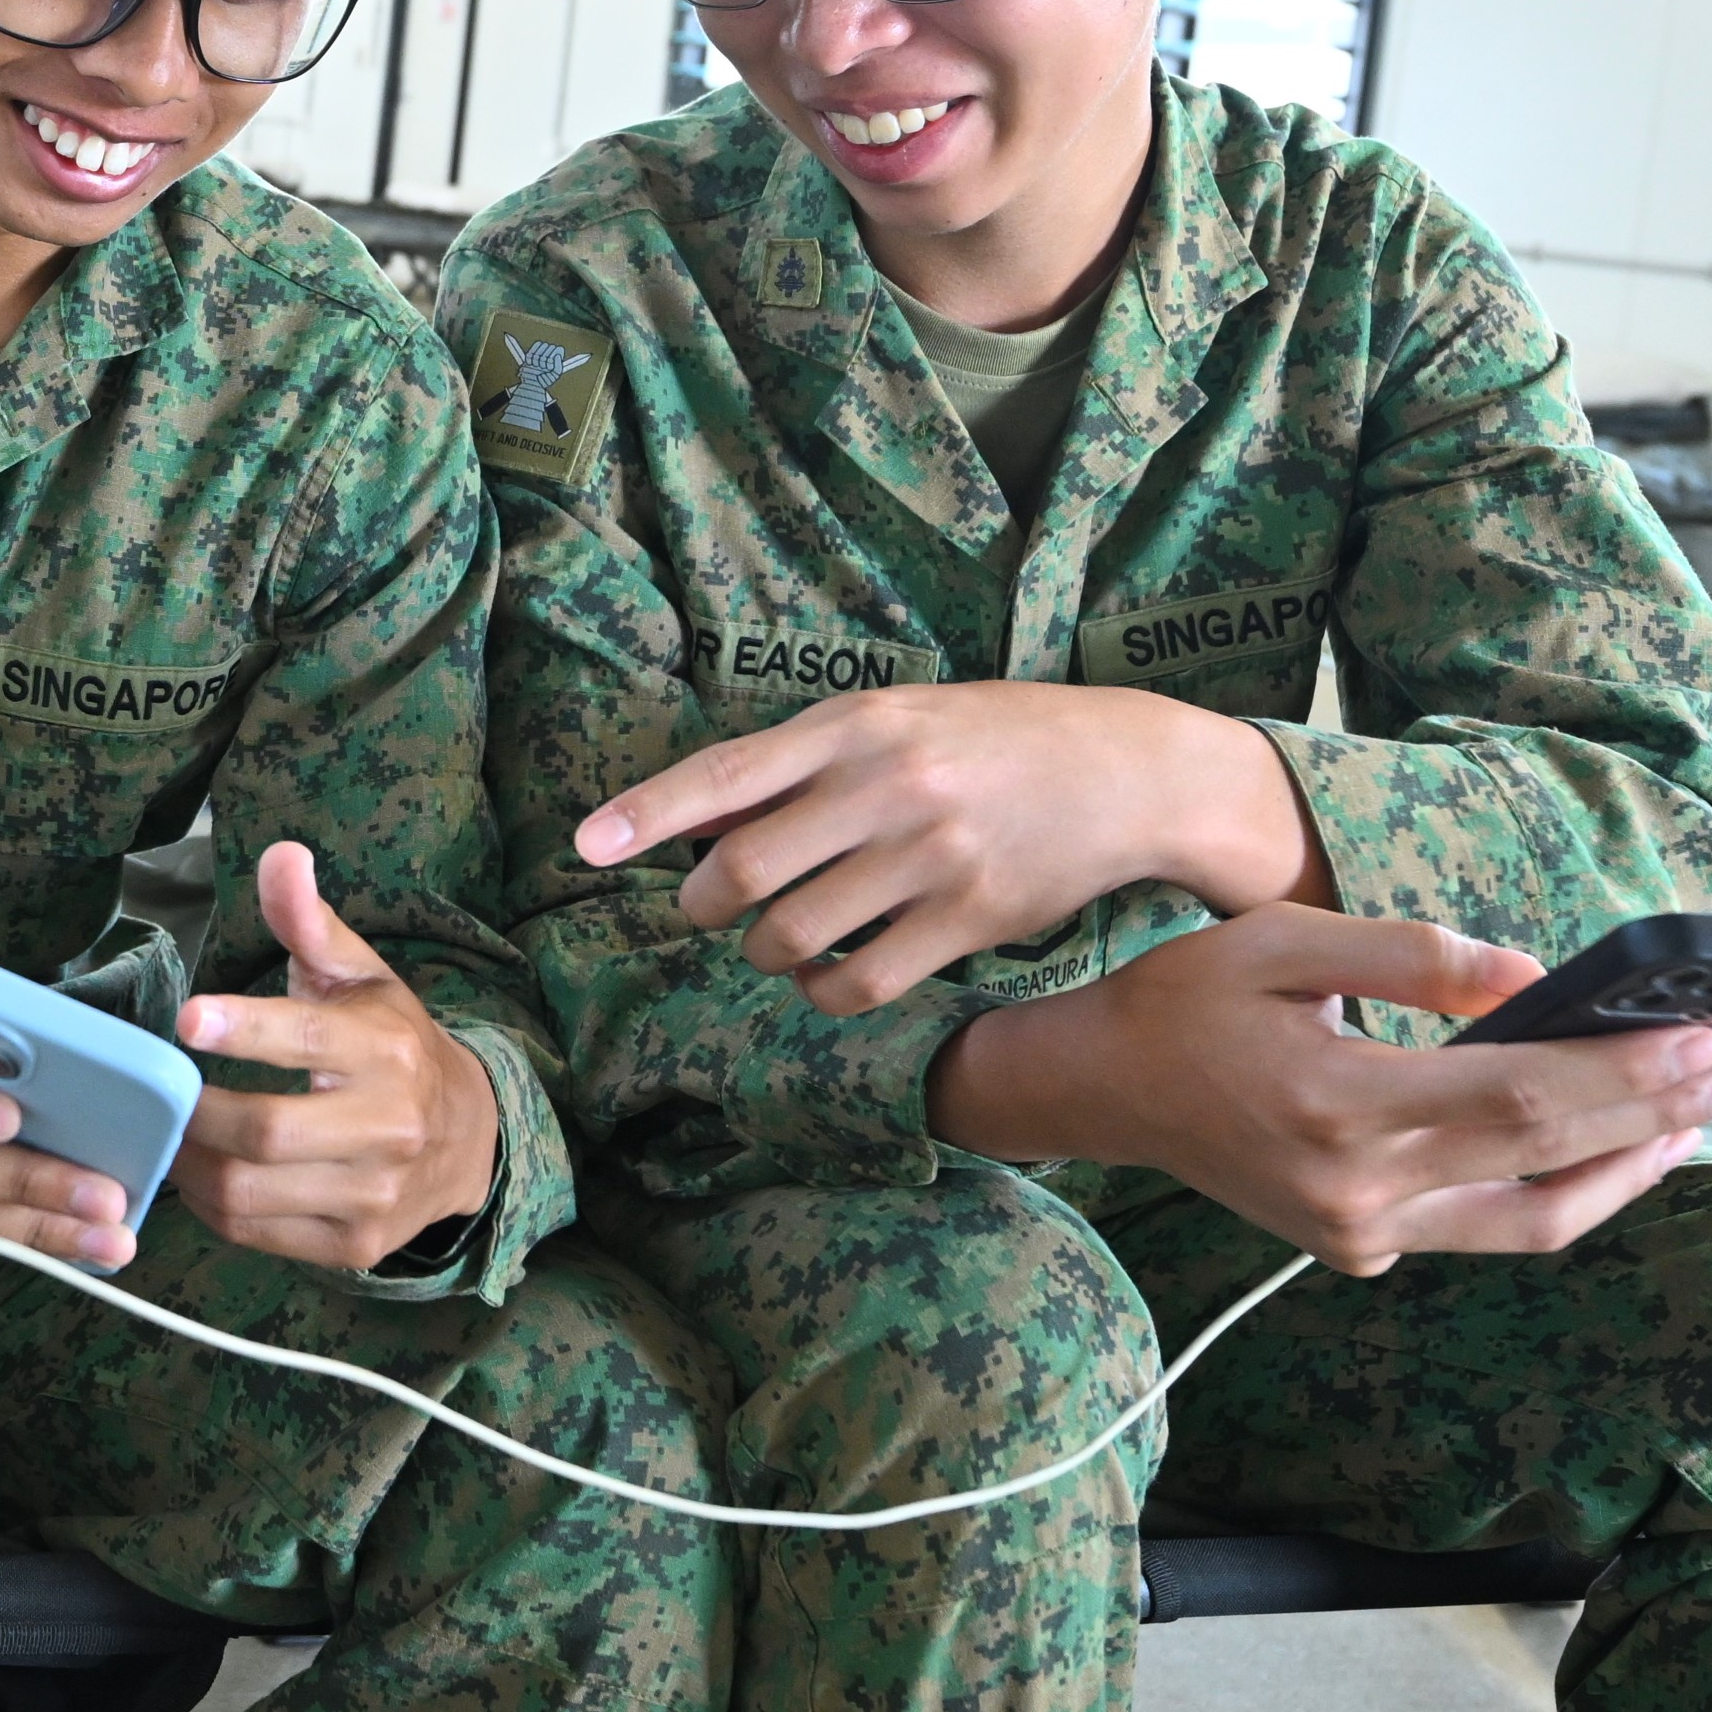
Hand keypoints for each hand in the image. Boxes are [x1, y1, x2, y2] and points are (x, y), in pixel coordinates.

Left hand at [164, 843, 504, 1275]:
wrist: (469, 1139)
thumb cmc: (394, 1046)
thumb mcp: (359, 977)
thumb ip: (310, 922)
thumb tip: (279, 855)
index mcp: (386, 1049)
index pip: (307, 1040)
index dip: (244, 1030)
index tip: (186, 1019)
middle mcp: (389, 1127)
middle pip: (265, 1131)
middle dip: (193, 1114)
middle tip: (152, 1091)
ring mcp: (374, 1195)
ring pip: (250, 1193)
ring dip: (189, 1165)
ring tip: (165, 1132)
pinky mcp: (355, 1244)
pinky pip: (255, 1233)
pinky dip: (211, 1205)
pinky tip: (199, 1172)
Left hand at [580, 679, 1328, 1011]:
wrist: (1126, 770)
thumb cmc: (990, 740)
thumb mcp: (895, 719)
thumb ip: (797, 763)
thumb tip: (693, 820)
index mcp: (858, 724)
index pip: (726, 772)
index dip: (646, 812)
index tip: (585, 844)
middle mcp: (888, 786)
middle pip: (741, 870)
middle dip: (702, 903)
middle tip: (708, 906)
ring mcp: (930, 855)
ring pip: (791, 935)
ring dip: (763, 951)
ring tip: (782, 937)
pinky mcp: (970, 919)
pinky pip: (858, 983)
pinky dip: (823, 992)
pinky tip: (831, 975)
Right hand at [922, 909, 1711, 1274]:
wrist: (1101, 1091)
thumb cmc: (1187, 1001)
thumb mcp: (1283, 941)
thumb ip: (1415, 957)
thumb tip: (1534, 978)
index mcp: (1341, 1109)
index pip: (1519, 1099)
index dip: (1622, 1077)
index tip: (1706, 1046)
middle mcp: (1362, 1194)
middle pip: (1545, 1160)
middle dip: (1654, 1115)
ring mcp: (1365, 1236)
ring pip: (1534, 1221)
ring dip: (1627, 1170)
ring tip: (1698, 1119)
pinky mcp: (1364, 1249)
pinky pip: (1491, 1226)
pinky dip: (1563, 1188)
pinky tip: (1610, 1145)